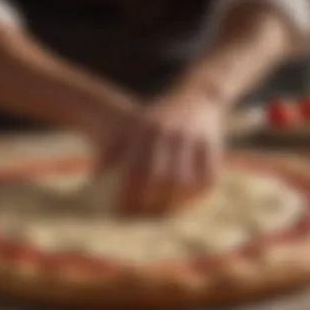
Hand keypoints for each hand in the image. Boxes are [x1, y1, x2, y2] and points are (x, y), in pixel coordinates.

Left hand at [96, 90, 226, 213]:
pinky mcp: (211, 145)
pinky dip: (197, 193)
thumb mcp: (137, 124)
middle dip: (150, 201)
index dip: (128, 192)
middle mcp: (170, 133)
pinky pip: (207, 177)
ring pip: (184, 181)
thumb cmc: (159, 117)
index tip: (121, 208)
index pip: (136, 169)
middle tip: (142, 213)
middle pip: (160, 179)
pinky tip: (186, 200)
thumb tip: (98, 174)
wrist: (196, 96)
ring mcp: (193, 139)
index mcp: (147, 128)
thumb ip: (117, 146)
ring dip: (174, 201)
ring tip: (163, 210)